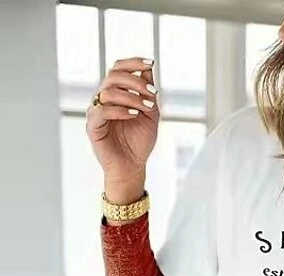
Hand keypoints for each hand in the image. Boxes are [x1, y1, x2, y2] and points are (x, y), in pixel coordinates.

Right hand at [86, 57, 159, 181]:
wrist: (132, 166)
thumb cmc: (139, 141)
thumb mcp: (150, 114)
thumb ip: (148, 92)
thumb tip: (148, 68)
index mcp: (116, 93)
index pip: (119, 69)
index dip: (133, 62)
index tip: (151, 62)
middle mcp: (103, 99)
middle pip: (113, 76)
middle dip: (135, 81)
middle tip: (152, 93)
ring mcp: (96, 111)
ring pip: (108, 92)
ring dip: (131, 97)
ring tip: (146, 108)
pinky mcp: (93, 126)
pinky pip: (102, 111)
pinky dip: (120, 110)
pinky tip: (134, 115)